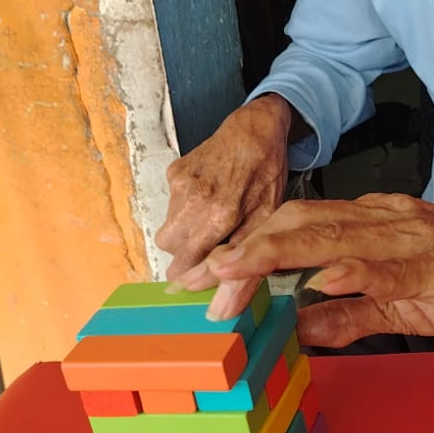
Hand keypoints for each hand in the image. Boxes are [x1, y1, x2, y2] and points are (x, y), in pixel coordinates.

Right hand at [155, 96, 292, 313]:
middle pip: (169, 248)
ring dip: (186, 230)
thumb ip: (242, 261)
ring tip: (213, 215)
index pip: (183, 266)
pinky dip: (185, 207)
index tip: (202, 271)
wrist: (255, 129)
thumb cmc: (265, 174)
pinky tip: (208, 195)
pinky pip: (170, 204)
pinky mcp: (174, 172)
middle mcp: (192, 200)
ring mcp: (179, 184)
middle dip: (186, 252)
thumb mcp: (265, 221)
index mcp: (217, 216)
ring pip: (168, 226)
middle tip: (212, 241)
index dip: (192, 273)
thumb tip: (222, 302)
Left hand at [205, 192, 433, 343]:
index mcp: (371, 229)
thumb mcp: (400, 306)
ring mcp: (413, 238)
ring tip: (231, 272)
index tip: (200, 278)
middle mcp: (384, 222)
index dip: (244, 249)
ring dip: (277, 254)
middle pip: (299, 226)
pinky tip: (324, 278)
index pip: (294, 231)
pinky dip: (357, 269)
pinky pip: (395, 265)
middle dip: (242, 252)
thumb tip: (295, 327)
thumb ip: (347, 315)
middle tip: (195, 283)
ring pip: (334, 236)